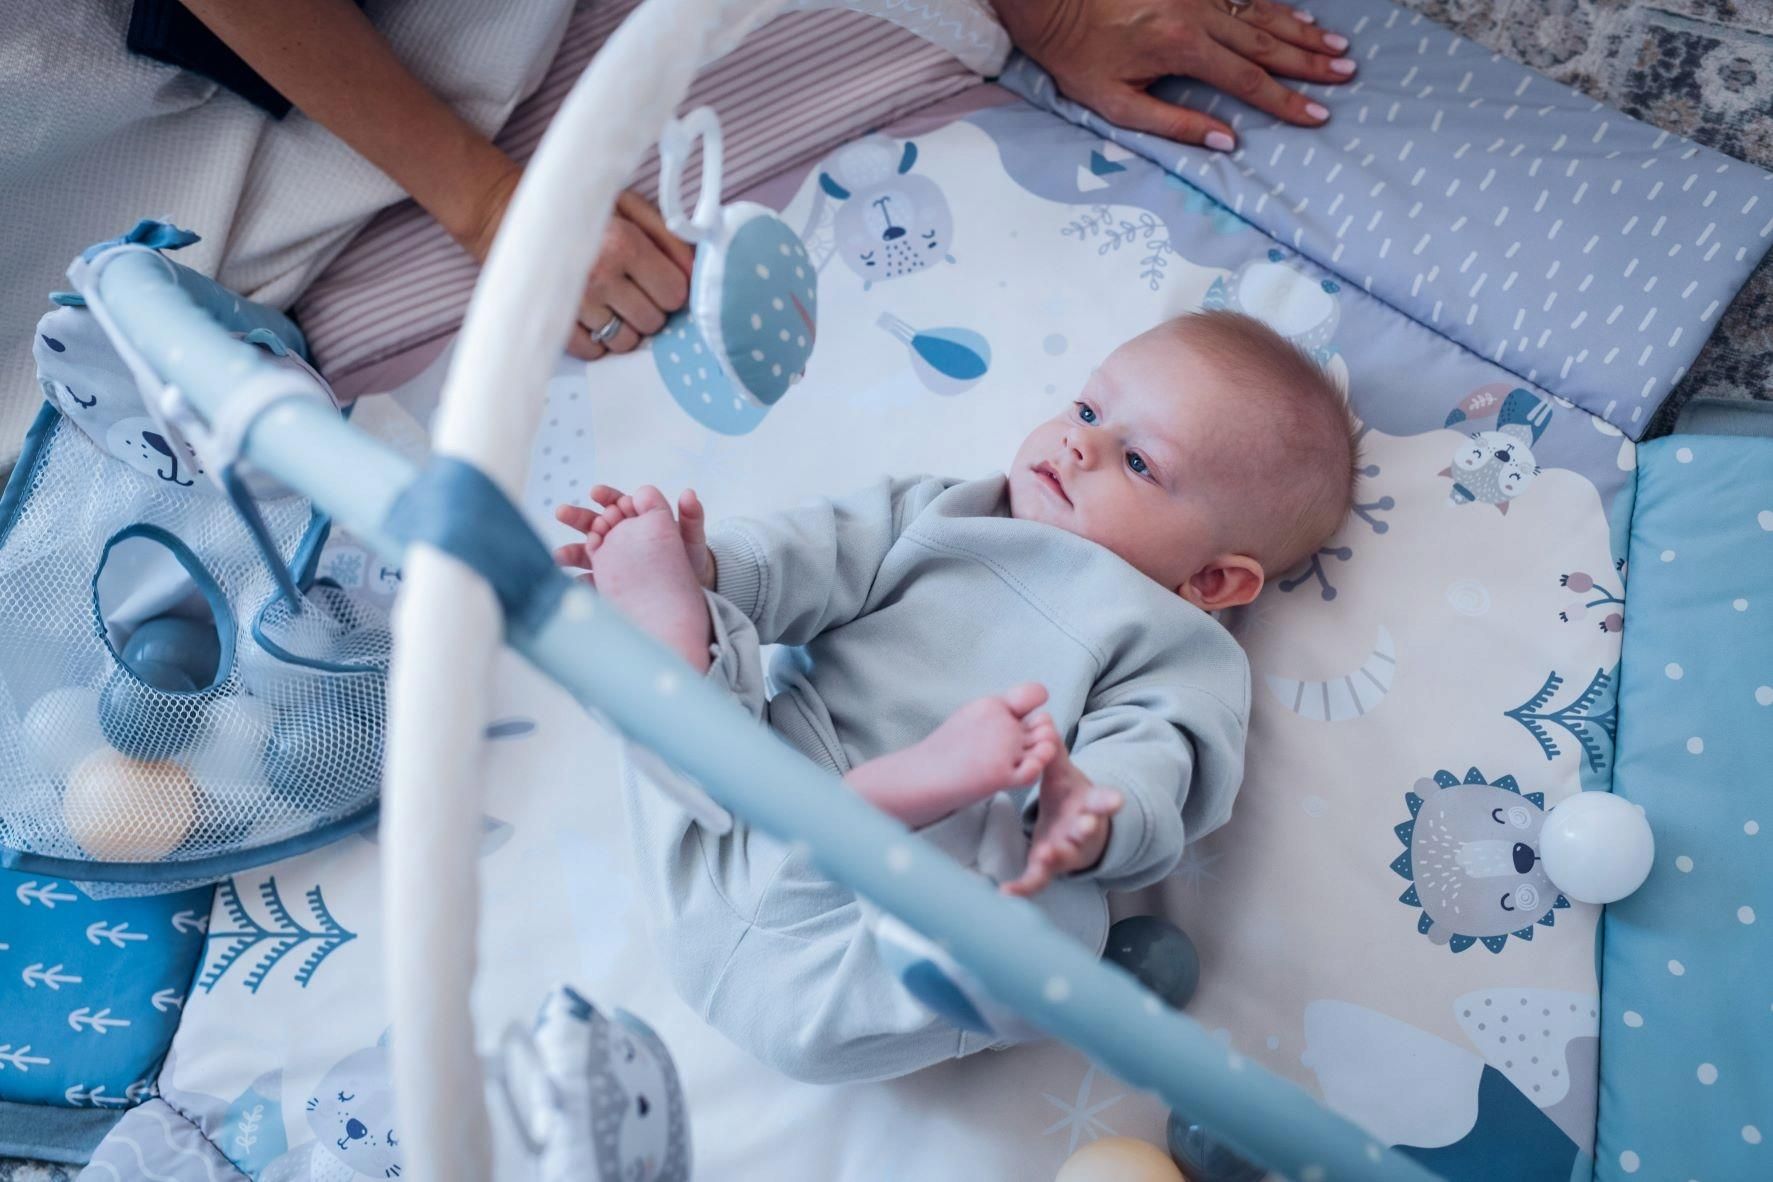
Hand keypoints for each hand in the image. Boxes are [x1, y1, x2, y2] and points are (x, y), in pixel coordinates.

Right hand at [462, 178, 694, 360]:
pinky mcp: (554, 322)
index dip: (671, 291)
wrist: (510, 214)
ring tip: (612, 305)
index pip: (674, 294)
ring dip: (625, 329)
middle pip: (653, 322)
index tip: (659, 282)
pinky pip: (594, 353)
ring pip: (626, 342)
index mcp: (623, 244)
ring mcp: (576, 303)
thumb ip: (668, 238)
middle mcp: (601, 276)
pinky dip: (598, 342)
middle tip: (633, 292)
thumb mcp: (628, 207)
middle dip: (650, 310)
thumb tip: (696, 273)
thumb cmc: (579, 210)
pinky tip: (592, 318)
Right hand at [553, 485, 714, 587]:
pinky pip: (592, 581)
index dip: (606, 497)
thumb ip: (691, 517)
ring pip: (587, 552)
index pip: (618, 504)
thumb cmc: (689, 561)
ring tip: (559, 556)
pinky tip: (574, 584)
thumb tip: (689, 493)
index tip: (596, 493)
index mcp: (636, 521)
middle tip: (562, 512)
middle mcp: (619, 539)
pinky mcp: (608, 583)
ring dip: (571, 551)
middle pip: (594, 524)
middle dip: (577, 518)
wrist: (689, 593)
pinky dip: (581, 582)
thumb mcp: (691, 539)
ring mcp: (611, 561)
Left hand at [992, 0, 1356, 149]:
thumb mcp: (1115, 104)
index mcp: (1182, 48)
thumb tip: (1225, 141)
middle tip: (1346, 75)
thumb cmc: (1079, 57)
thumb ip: (1173, 125)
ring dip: (1301, 33)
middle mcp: (1199, 14)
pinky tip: (1299, 18)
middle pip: (1266, 44)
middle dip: (1309, 63)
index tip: (1317, 115)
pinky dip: (1276, 9)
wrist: (1054, 1)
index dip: (1286, 101)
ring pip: (1262, 14)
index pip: (1248, 81)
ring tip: (1337, 47)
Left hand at [1001, 743, 1122, 896]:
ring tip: (1046, 856)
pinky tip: (1006, 893)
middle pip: (1087, 831)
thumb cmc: (1070, 798)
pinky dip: (1023, 889)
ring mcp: (1068, 852)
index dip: (1109, 802)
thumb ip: (1052, 752)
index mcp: (1089, 805)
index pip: (1102, 802)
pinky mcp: (1049, 869)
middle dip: (1086, 828)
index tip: (1116, 800)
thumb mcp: (1063, 775)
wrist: (1075, 830)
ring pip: (1066, 858)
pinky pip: (1037, 881)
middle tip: (1084, 825)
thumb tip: (1043, 718)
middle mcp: (1082, 831)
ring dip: (1058, 857)